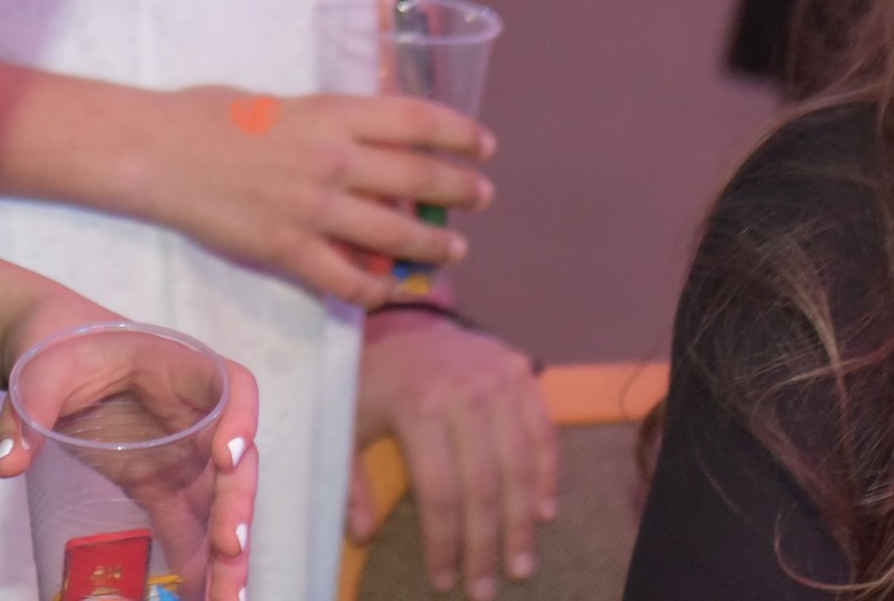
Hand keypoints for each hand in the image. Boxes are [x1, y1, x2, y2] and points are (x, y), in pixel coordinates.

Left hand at [0, 325, 259, 600]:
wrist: (45, 346)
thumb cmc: (56, 343)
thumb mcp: (41, 368)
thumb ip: (26, 408)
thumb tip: (6, 464)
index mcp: (177, 367)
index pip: (233, 386)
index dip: (242, 421)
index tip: (228, 457)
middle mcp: (192, 413)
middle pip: (234, 461)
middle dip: (237, 508)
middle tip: (230, 549)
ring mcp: (179, 452)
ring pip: (218, 504)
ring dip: (227, 554)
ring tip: (227, 599)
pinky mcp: (158, 481)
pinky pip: (185, 524)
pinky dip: (195, 561)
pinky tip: (200, 595)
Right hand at [139, 85, 490, 306]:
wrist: (157, 150)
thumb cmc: (210, 113)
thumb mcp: (282, 102)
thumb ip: (327, 122)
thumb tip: (366, 141)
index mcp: (331, 114)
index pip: (418, 122)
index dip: (461, 133)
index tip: (483, 145)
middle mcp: (332, 160)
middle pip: (419, 177)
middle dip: (460, 190)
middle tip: (480, 196)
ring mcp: (312, 209)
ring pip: (395, 234)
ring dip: (433, 244)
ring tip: (453, 248)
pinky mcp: (287, 250)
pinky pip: (347, 280)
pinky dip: (376, 289)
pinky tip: (389, 289)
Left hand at [353, 313, 553, 598]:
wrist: (399, 320)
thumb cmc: (370, 380)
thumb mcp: (346, 424)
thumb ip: (350, 481)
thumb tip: (359, 536)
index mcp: (417, 406)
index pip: (439, 492)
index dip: (444, 542)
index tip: (444, 580)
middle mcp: (464, 391)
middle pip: (483, 485)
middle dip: (486, 545)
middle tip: (486, 588)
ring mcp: (498, 378)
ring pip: (520, 464)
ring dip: (523, 522)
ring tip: (519, 564)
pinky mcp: (520, 370)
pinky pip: (543, 432)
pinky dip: (547, 475)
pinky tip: (544, 513)